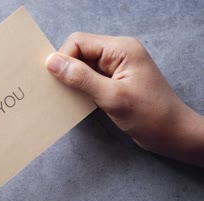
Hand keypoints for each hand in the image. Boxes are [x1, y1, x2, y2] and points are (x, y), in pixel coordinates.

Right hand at [45, 32, 203, 166]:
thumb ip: (81, 78)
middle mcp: (118, 53)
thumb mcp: (112, 97)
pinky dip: (80, 87)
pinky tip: (78, 100)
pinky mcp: (114, 81)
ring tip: (69, 97)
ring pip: (82, 65)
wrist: (172, 135)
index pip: (79, 42)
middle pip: (79, 51)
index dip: (64, 59)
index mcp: (121, 49)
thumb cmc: (149, 115)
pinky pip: (89, 77)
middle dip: (67, 69)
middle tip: (61, 91)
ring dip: (73, 80)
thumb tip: (52, 62)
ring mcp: (116, 67)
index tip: (56, 81)